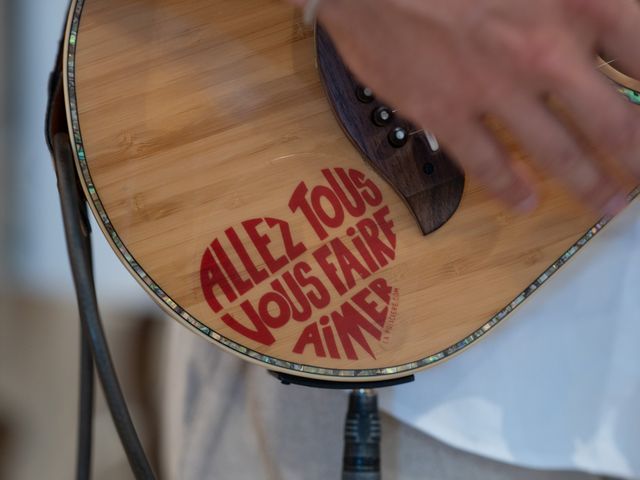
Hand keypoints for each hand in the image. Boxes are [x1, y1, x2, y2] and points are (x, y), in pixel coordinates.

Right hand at [307, 0, 639, 213]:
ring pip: (558, 154)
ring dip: (590, 184)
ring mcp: (493, 89)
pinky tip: (524, 204)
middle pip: (616, 124)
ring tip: (608, 205)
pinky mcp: (444, 112)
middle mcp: (545, 52)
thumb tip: (612, 25)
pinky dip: (509, 188)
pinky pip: (486, 162)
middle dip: (638, 161)